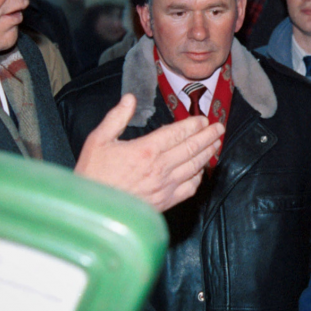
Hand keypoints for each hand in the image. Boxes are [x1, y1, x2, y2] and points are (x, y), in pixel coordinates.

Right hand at [74, 94, 224, 210]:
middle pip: (192, 148)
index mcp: (146, 150)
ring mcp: (165, 187)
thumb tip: (130, 98)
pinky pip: (189, 188)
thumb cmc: (93, 175)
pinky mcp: (165, 203)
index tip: (203, 119)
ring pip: (194, 167)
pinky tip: (201, 171)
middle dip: (208, 136)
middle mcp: (160, 168)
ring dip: (208, 154)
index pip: (178, 133)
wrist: (92, 211)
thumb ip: (116, 117)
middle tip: (219, 128)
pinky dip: (199, 177)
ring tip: (216, 144)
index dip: (193, 125)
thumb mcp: (98, 140)